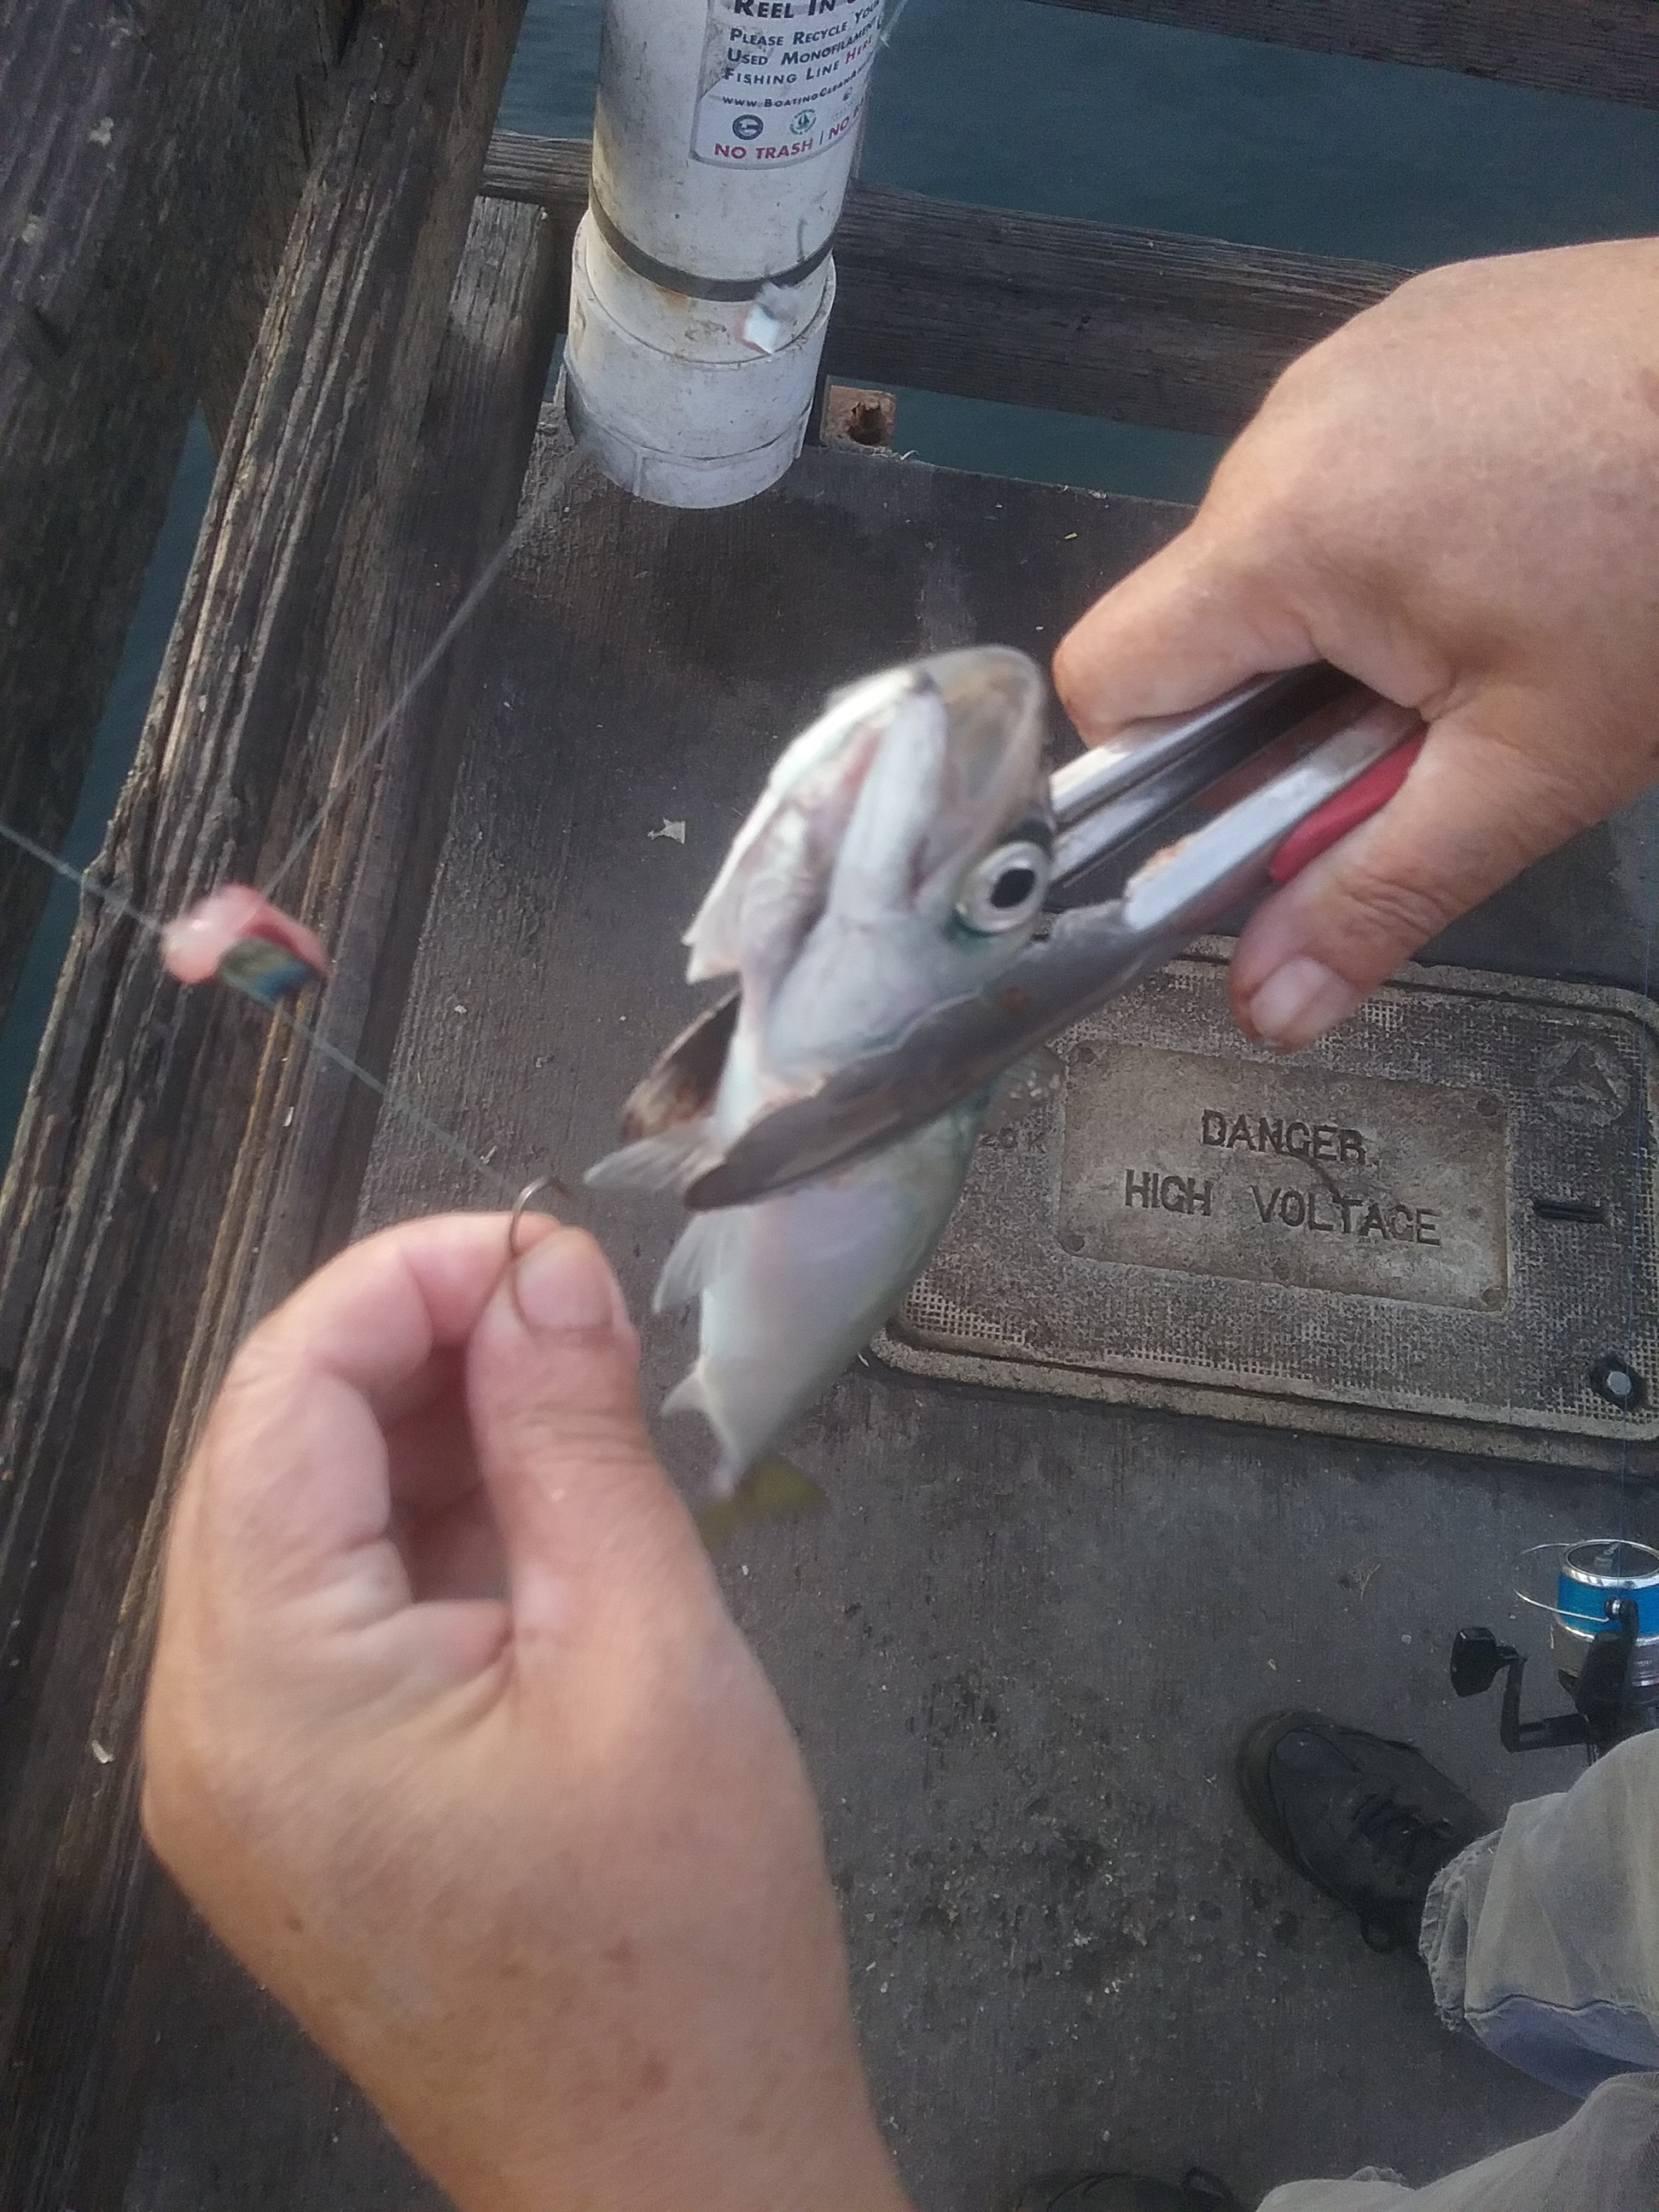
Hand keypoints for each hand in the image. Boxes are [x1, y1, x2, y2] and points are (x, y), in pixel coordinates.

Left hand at [141, 1214, 909, 2211]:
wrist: (681, 2179)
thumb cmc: (682, 1936)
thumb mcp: (646, 1647)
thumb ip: (574, 1434)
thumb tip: (546, 1260)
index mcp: (268, 1690)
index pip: (279, 1398)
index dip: (405, 1281)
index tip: (545, 1245)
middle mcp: (207, 1729)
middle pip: (270, 1452)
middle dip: (417, 1350)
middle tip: (575, 1316)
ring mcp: (240, 1777)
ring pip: (301, 1524)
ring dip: (427, 1435)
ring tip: (576, 1405)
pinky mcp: (297, 1803)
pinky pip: (333, 1613)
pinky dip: (428, 1533)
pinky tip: (541, 1510)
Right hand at [1054, 236, 1658, 1048]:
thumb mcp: (1527, 772)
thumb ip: (1375, 897)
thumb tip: (1268, 1009)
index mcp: (1285, 534)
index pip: (1109, 680)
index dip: (1167, 770)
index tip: (1273, 803)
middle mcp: (1287, 427)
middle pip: (1201, 620)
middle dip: (1286, 701)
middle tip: (1430, 725)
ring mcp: (1351, 362)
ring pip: (1274, 544)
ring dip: (1345, 615)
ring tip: (1490, 624)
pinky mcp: (1413, 329)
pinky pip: (1345, 460)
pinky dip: (1395, 524)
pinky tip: (1509, 536)